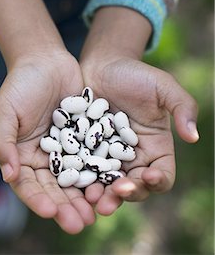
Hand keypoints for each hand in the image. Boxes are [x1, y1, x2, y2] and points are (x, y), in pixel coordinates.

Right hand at [0, 53, 95, 233]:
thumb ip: (2, 143)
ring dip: (85, 199)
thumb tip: (8, 176)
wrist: (45, 61)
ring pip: (76, 182)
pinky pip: (93, 162)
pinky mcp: (85, 142)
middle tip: (79, 224)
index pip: (27, 185)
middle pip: (54, 190)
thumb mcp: (4, 112)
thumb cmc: (19, 86)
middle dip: (65, 208)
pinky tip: (111, 187)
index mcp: (20, 157)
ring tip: (97, 214)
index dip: (38, 200)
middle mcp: (42, 159)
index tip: (50, 212)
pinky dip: (101, 176)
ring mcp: (65, 152)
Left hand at [81, 55, 198, 214]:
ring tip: (93, 198)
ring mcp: (105, 157)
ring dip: (101, 194)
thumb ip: (183, 107)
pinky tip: (72, 182)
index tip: (148, 176)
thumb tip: (194, 137)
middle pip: (133, 186)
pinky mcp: (82, 152)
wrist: (100, 66)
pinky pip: (81, 170)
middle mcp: (131, 158)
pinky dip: (79, 179)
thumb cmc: (134, 74)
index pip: (161, 175)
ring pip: (105, 184)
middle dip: (126, 193)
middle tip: (116, 193)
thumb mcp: (162, 86)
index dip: (157, 181)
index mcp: (155, 148)